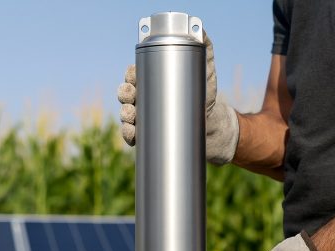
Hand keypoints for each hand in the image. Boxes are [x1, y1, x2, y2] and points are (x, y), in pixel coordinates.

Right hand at [116, 32, 240, 164]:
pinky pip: (131, 134)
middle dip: (124, 92)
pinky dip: (128, 133)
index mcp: (152, 79)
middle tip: (131, 94)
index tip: (133, 74)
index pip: (134, 73)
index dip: (130, 73)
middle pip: (125, 92)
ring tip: (131, 115)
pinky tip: (132, 132)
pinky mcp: (146, 134)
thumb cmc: (204, 94)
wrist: (210, 123)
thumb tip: (202, 31)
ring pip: (125, 113)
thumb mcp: (205, 70)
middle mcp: (144, 97)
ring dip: (124, 113)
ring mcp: (144, 116)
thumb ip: (204, 49)